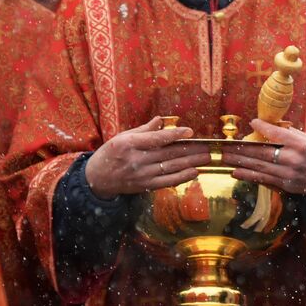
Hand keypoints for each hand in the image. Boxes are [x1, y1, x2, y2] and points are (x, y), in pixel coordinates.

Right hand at [84, 116, 213, 198]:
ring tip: (206, 157)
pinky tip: (195, 172)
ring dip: (191, 162)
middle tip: (207, 146)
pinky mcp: (145, 185)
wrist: (98, 178)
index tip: (190, 132)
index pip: (156, 138)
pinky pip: (167, 181)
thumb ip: (144, 130)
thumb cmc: (111, 153)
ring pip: (171, 167)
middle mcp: (136, 159)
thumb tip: (161, 120)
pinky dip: (182, 177)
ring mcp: (141, 174)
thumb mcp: (123, 137)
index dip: (174, 135)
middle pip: (168, 153)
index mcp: (129, 144)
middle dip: (190, 150)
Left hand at [219, 119, 305, 195]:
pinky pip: (263, 179)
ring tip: (225, 157)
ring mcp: (288, 173)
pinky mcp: (285, 185)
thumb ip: (289, 134)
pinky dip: (248, 175)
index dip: (262, 128)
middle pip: (262, 152)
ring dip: (239, 161)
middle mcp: (293, 159)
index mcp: (300, 144)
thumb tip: (268, 126)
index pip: (277, 133)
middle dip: (241, 148)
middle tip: (225, 145)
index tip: (252, 122)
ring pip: (259, 166)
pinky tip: (235, 172)